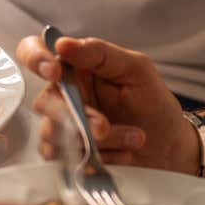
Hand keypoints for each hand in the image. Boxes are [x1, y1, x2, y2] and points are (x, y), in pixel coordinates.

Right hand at [16, 34, 196, 169]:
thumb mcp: (137, 70)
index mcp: (75, 67)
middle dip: (77, 117)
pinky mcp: (66, 155)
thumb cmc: (154, 106)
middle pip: (44, 102)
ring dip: (97, 142)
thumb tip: (63, 44)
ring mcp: (62, 126)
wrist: (170, 149)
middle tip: (105, 127)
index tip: (54, 73)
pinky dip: (95, 160)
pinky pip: (64, 160)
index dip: (35, 59)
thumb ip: (101, 54)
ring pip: (55, 135)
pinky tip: (122, 156)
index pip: (34, 52)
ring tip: (134, 139)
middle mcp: (63, 94)